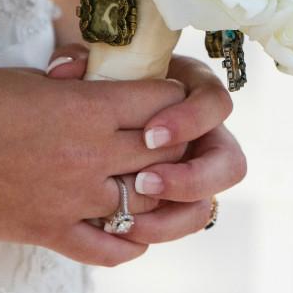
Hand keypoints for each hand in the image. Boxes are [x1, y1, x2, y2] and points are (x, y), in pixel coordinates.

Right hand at [0, 68, 191, 266]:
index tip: (168, 98)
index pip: (165, 103)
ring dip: (159, 192)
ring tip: (157, 183)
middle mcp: (90, 155)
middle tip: (172, 141)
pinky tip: (137, 232)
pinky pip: (111, 249)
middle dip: (177, 144)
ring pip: (149, 202)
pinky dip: (132, 243)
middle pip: (168, 153)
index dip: (173, 98)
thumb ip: (78, 84)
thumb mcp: (30, 77)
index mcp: (87, 109)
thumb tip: (105, 80)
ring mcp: (73, 200)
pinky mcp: (50, 233)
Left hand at [45, 44, 245, 242]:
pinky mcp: (175, 203)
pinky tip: (120, 231)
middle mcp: (204, 136)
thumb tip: (64, 71)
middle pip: (229, 164)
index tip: (150, 135)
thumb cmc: (95, 79)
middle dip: (190, 179)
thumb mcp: (90, 62)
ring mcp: (193, 173)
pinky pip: (179, 226)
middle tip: (144, 183)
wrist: (85, 112)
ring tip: (130, 219)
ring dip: (174, 217)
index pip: (216, 104)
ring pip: (207, 205)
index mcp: (194, 93)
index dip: (190, 121)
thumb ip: (81, 60)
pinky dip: (155, 233)